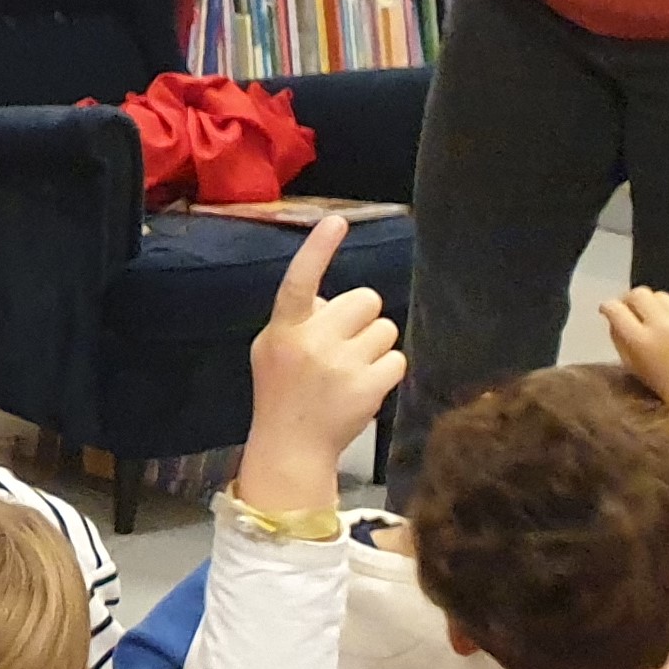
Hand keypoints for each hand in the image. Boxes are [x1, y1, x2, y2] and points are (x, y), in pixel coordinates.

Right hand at [237, 217, 404, 516]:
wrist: (291, 447)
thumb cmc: (282, 392)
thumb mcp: (272, 349)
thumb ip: (298, 320)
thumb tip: (333, 303)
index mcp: (284, 329)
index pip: (300, 280)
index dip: (317, 249)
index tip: (336, 221)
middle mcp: (312, 342)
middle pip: (365, 299)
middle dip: (361, 318)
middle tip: (343, 346)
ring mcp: (341, 366)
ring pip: (386, 329)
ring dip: (374, 346)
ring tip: (349, 372)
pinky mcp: (367, 387)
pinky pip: (396, 360)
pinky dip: (385, 372)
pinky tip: (363, 387)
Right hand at [600, 288, 668, 432]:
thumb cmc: (664, 382)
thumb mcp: (630, 364)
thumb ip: (618, 337)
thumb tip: (613, 314)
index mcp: (640, 341)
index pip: (615, 309)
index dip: (608, 307)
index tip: (609, 309)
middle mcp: (662, 326)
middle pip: (638, 294)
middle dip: (630, 300)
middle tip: (632, 309)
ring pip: (661, 296)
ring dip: (655, 305)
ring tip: (658, 320)